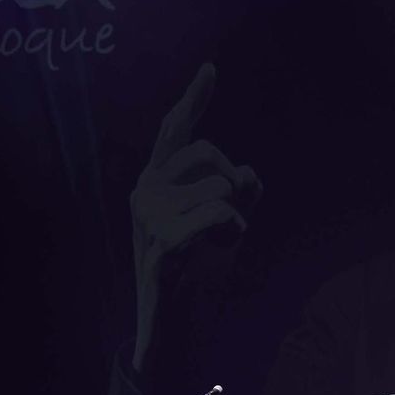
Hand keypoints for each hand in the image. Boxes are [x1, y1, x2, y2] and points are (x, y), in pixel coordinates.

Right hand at [130, 63, 260, 369]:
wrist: (175, 326)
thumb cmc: (200, 269)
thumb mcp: (226, 222)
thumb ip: (239, 192)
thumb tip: (249, 174)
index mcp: (156, 180)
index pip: (174, 130)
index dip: (194, 98)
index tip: (211, 68)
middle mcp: (145, 191)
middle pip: (208, 152)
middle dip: (234, 180)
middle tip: (232, 217)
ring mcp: (150, 217)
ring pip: (220, 188)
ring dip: (237, 217)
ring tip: (221, 243)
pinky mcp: (163, 245)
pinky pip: (218, 213)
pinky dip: (232, 228)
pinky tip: (220, 249)